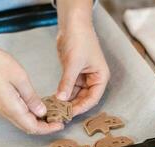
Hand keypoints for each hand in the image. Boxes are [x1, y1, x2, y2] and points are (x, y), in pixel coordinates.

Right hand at [0, 43, 64, 133]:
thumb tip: (42, 112)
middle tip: (58, 119)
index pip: (33, 127)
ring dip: (36, 121)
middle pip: (27, 127)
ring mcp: (1, 107)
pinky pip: (16, 114)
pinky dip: (28, 114)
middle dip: (44, 127)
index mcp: (12, 108)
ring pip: (21, 121)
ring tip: (50, 113)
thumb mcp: (19, 78)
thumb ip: (31, 97)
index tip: (61, 124)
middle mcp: (5, 112)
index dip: (48, 128)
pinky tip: (35, 105)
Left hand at [56, 0, 109, 115]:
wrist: (72, 25)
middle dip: (72, 106)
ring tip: (55, 109)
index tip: (69, 114)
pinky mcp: (72, 74)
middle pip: (83, 98)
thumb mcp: (74, 63)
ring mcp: (82, 77)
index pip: (92, 98)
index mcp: (100, 77)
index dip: (81, 107)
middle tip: (60, 114)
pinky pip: (68, 88)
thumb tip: (61, 99)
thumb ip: (67, 82)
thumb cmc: (80, 40)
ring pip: (74, 94)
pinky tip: (54, 100)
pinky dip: (62, 93)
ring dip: (65, 101)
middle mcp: (92, 79)